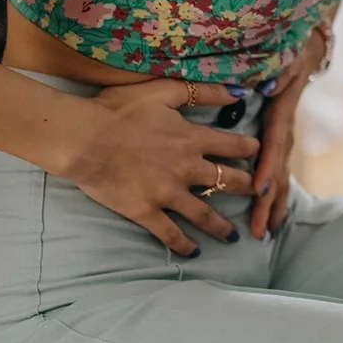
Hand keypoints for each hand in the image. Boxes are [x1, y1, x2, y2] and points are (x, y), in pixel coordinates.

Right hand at [63, 78, 261, 254]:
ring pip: (205, 214)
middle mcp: (186, 168)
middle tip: (259, 196)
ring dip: (221, 226)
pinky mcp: (146, 211)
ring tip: (232, 237)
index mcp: (191, 139)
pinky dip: (183, 245)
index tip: (260, 154)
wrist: (83, 137)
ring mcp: (167, 193)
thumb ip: (202, 91)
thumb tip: (237, 91)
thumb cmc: (118, 109)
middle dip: (247, 189)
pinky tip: (193, 252)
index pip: (233, 146)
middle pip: (227, 182)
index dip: (250, 150)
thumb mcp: (163, 91)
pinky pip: (170, 233)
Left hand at [249, 29, 328, 238]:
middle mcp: (286, 132)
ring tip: (265, 233)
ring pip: (282, 178)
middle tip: (258, 230)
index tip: (258, 190)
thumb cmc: (288, 53)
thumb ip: (278, 72)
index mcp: (281, 114)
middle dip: (269, 202)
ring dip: (274, 205)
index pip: (274, 145)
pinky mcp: (283, 143)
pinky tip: (273, 217)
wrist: (307, 52)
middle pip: (279, 172)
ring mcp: (287, 140)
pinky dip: (278, 196)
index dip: (267, 168)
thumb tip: (269, 86)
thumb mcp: (284, 57)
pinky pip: (281, 174)